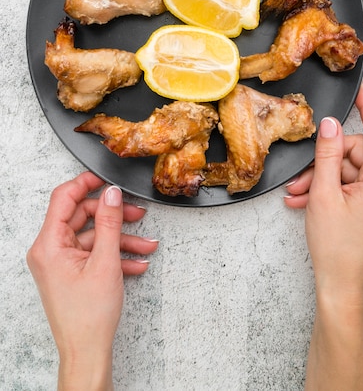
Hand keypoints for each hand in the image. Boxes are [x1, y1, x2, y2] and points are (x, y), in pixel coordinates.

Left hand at [27, 171, 158, 390]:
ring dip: (121, 238)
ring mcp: (61, 262)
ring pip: (93, 236)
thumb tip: (111, 193)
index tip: (104, 177)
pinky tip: (136, 262)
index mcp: (49, 244)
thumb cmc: (88, 316)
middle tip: (136, 213)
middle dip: (113, 216)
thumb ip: (108, 222)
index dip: (85, 183)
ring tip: (146, 244)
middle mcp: (50, 250)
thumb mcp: (105, 261)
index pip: (63, 198)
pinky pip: (94, 253)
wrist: (87, 352)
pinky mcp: (71, 271)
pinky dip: (115, 254)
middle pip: (82, 216)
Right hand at [284, 83, 362, 389]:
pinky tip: (308, 200)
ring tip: (300, 194)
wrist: (342, 285)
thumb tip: (330, 124)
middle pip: (356, 154)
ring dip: (323, 179)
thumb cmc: (336, 247)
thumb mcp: (324, 194)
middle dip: (325, 163)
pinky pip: (353, 185)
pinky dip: (331, 190)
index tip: (360, 90)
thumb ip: (327, 154)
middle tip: (302, 179)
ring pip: (350, 171)